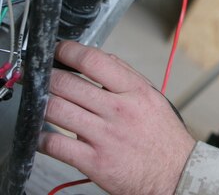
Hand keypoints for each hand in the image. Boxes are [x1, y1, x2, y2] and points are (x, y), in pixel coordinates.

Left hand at [39, 41, 195, 194]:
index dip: (68, 51)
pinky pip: (54, 144)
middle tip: (41, 76)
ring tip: (40, 100)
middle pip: (67, 84)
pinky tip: (42, 132)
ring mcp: (104, 136)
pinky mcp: (93, 161)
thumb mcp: (153, 98)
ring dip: (40, 103)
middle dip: (47, 77)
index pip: (94, 61)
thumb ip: (127, 77)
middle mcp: (119, 110)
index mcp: (135, 91)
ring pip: (56, 110)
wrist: (174, 173)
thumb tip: (101, 59)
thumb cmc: (163, 137)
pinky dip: (40, 137)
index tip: (59, 50)